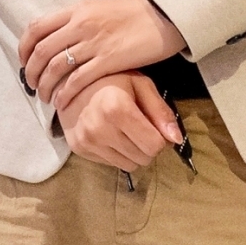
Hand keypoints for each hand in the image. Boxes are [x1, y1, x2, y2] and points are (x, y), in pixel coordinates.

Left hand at [20, 0, 186, 108]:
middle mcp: (80, 25)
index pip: (37, 28)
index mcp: (76, 10)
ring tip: (45, 98)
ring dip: (45, 86)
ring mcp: (94, 43)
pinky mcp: (108, 60)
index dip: (24, 48)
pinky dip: (65, 94)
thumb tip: (58, 37)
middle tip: (32, 85)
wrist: (163, 15)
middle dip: (31, 72)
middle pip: (41, 51)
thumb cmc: (133, 13)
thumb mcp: (99, 9)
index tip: (24, 62)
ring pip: (55, 68)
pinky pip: (78, 80)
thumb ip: (77, 21)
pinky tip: (63, 102)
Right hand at [60, 73, 179, 171]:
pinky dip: (117, 153)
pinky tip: (112, 134)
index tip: (156, 126)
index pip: (154, 146)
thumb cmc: (110, 79)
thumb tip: (176, 139)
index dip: (161, 138)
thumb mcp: (140, 85)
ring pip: (129, 165)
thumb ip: (160, 110)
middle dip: (148, 147)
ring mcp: (87, 141)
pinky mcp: (78, 149)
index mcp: (118, 108)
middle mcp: (100, 128)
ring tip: (127, 132)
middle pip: (143, 159)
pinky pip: (111, 164)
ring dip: (134, 153)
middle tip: (142, 128)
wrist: (69, 80)